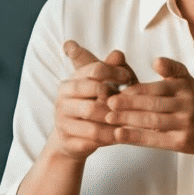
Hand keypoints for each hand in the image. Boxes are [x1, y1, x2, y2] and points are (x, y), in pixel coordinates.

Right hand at [49, 40, 137, 160]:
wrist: (72, 139)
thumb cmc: (93, 106)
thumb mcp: (102, 87)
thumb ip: (111, 71)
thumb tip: (118, 54)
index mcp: (72, 80)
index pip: (95, 68)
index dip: (115, 72)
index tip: (128, 78)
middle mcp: (62, 97)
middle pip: (93, 90)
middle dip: (115, 95)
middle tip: (130, 102)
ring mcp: (62, 119)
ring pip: (93, 116)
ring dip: (114, 118)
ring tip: (131, 120)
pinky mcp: (67, 140)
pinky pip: (92, 139)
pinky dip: (109, 137)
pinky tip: (122, 136)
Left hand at [105, 57, 193, 157]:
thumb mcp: (190, 83)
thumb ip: (172, 70)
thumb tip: (155, 61)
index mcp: (185, 88)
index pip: (155, 87)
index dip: (133, 89)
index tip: (114, 89)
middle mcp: (187, 105)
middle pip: (151, 104)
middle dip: (127, 104)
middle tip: (107, 102)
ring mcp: (185, 124)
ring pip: (151, 121)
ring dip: (127, 120)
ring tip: (108, 118)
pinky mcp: (182, 143)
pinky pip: (154, 140)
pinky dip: (135, 137)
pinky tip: (119, 135)